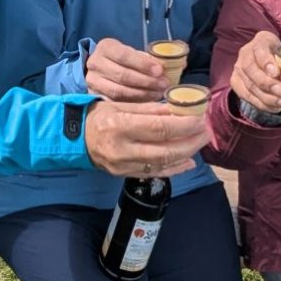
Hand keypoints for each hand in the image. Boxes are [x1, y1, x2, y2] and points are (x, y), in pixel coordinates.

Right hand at [83, 99, 208, 176]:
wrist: (74, 139)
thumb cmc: (98, 116)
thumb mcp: (119, 105)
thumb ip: (148, 109)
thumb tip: (176, 110)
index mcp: (119, 126)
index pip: (158, 128)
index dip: (183, 125)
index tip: (199, 118)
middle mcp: (122, 149)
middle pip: (164, 150)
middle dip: (190, 141)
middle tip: (206, 131)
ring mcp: (123, 165)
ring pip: (162, 164)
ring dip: (185, 154)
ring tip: (199, 142)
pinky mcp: (125, 175)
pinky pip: (154, 173)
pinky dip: (173, 168)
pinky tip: (187, 161)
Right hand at [86, 38, 168, 101]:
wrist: (101, 69)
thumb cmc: (122, 59)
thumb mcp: (131, 52)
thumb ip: (144, 58)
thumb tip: (164, 68)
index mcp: (106, 47)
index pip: (124, 55)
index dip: (143, 64)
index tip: (160, 71)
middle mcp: (95, 63)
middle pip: (122, 75)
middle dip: (146, 81)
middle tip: (163, 85)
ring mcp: (93, 81)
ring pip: (119, 91)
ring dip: (142, 94)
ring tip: (158, 94)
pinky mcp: (96, 96)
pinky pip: (116, 102)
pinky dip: (134, 103)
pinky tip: (148, 102)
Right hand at [229, 31, 280, 112]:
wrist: (268, 60)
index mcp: (262, 40)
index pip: (260, 48)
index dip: (266, 61)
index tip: (277, 73)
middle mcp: (246, 52)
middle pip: (251, 69)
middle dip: (267, 83)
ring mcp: (238, 68)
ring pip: (249, 84)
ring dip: (267, 97)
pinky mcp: (236, 82)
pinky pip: (245, 95)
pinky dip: (261, 104)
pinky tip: (275, 108)